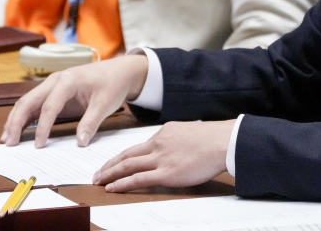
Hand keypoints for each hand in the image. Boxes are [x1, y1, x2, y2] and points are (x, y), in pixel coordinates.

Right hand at [0, 54, 147, 147]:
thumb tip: (80, 143)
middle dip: (16, 122)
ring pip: (27, 101)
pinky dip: (23, 116)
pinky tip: (17, 131)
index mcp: (68, 81)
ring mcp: (52, 85)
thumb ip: (91, 123)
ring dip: (15, 119)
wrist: (119, 71)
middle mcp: (55, 80)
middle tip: (9, 143)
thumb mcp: (105, 104)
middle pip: (28, 101)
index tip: (39, 145)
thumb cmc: (112, 84)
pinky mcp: (53, 92)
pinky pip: (34, 104)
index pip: (49, 106)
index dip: (43, 127)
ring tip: (6, 139)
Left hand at [92, 120, 234, 190]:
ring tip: (98, 181)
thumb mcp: (190, 133)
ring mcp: (161, 158)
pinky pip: (138, 179)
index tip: (115, 162)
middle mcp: (159, 143)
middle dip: (109, 165)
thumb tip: (175, 148)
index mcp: (165, 132)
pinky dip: (122, 183)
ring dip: (110, 173)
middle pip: (127, 155)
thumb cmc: (214, 139)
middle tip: (97, 173)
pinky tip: (112, 187)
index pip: (138, 146)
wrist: (223, 141)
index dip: (123, 155)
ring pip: (128, 166)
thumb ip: (178, 140)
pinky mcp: (166, 173)